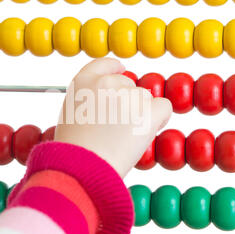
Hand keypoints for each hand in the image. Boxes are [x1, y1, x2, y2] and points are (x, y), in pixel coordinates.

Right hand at [55, 58, 171, 177]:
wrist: (82, 169)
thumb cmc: (74, 150)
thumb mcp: (70, 115)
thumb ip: (88, 99)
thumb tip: (106, 98)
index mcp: (83, 82)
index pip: (105, 64)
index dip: (115, 69)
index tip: (121, 71)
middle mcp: (106, 83)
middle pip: (128, 84)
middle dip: (127, 101)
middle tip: (119, 126)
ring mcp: (128, 96)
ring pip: (145, 98)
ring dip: (141, 113)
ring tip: (125, 136)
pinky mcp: (147, 111)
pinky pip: (164, 106)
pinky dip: (160, 118)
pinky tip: (148, 130)